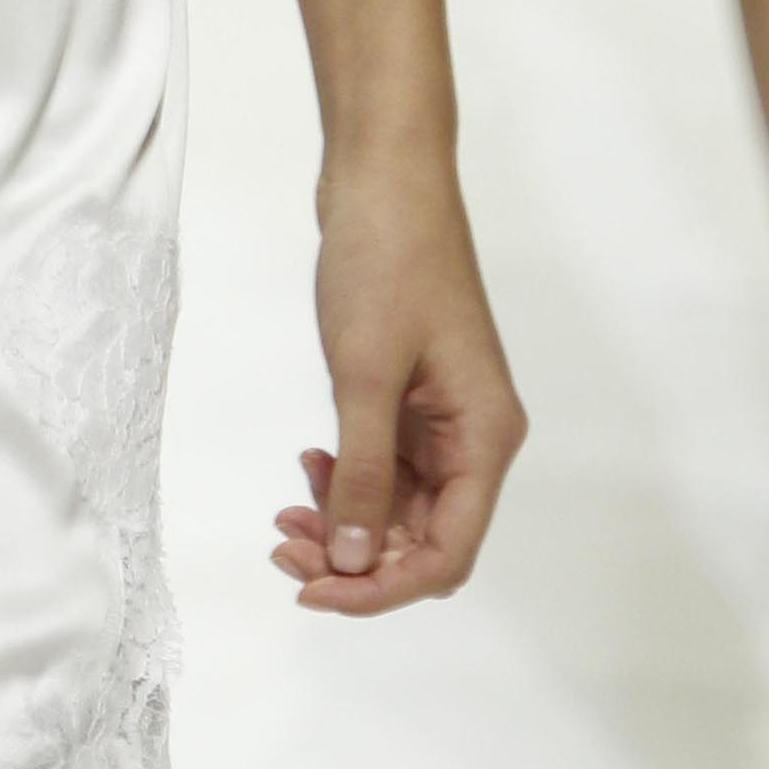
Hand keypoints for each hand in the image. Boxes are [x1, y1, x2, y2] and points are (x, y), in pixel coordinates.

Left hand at [269, 167, 524, 615]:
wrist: (384, 178)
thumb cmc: (387, 263)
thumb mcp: (365, 372)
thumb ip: (364, 471)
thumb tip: (357, 562)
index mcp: (485, 438)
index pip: (446, 553)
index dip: (382, 588)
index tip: (314, 589)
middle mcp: (474, 438)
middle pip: (422, 540)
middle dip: (356, 559)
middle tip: (283, 550)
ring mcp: (444, 418)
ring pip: (400, 508)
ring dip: (346, 523)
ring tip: (284, 518)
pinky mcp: (412, 398)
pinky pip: (386, 467)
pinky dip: (347, 480)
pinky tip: (309, 469)